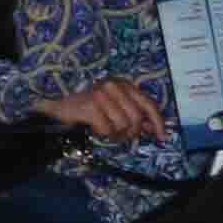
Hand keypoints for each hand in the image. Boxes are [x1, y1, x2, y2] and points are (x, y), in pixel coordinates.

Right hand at [49, 76, 168, 142]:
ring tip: (104, 129)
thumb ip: (135, 117)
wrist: (59, 111)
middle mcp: (115, 85)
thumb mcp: (117, 111)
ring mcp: (102, 94)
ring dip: (114, 134)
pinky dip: (102, 133)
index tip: (163, 137)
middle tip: (119, 135)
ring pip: (122, 125)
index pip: (148, 104)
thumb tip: (152, 128)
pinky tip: (93, 127)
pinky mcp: (91, 105)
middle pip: (136, 118)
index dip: (157, 122)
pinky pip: (107, 130)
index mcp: (124, 84)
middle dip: (130, 132)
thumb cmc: (90, 112)